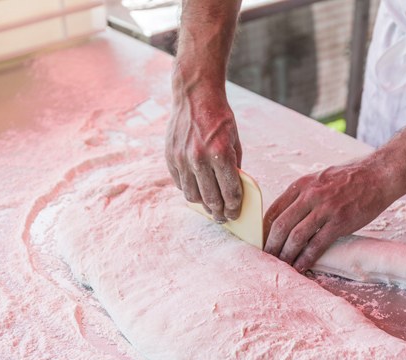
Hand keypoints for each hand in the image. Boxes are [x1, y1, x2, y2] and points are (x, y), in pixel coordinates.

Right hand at [165, 74, 242, 222]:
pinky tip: (198, 190)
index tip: (235, 214)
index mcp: (221, 154)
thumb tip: (234, 192)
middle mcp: (200, 158)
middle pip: (211, 199)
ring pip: (193, 196)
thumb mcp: (235, 142)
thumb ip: (235, 167)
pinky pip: (180, 183)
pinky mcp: (170, 157)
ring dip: (203, 205)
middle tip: (224, 218)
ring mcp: (182, 158)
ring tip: (211, 207)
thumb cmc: (220, 119)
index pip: (230, 192)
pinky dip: (190, 190)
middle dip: (220, 213)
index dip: (234, 208)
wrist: (195, 96)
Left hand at [263, 161, 393, 272]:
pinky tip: (301, 266)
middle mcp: (310, 195)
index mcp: (301, 185)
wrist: (379, 175)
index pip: (273, 210)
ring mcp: (325, 208)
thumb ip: (304, 194)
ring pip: (296, 236)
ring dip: (286, 255)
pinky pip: (317, 244)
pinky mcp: (340, 221)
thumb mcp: (320, 179)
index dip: (264, 230)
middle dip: (271, 246)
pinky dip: (306, 258)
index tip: (262, 243)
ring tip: (282, 265)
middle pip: (281, 225)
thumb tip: (288, 215)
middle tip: (267, 258)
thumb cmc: (350, 178)